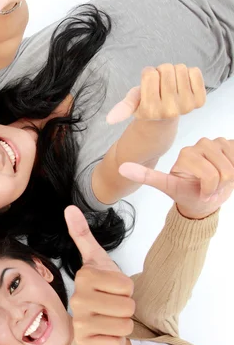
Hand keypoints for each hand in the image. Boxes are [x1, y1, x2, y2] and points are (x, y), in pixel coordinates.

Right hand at [65, 206, 134, 344]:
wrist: (94, 321)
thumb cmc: (100, 289)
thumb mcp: (97, 260)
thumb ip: (83, 234)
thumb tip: (69, 208)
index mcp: (84, 277)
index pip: (126, 285)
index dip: (126, 289)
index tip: (112, 289)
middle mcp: (77, 300)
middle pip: (127, 306)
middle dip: (126, 307)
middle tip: (112, 305)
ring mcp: (79, 323)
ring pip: (124, 325)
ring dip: (123, 325)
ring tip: (109, 319)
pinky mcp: (85, 344)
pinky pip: (117, 343)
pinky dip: (116, 341)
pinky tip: (104, 335)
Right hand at [106, 64, 205, 124]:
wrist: (163, 121)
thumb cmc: (146, 106)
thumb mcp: (132, 105)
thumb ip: (122, 107)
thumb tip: (110, 119)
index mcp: (150, 110)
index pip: (149, 73)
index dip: (148, 74)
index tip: (148, 85)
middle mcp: (169, 110)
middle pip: (166, 68)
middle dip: (161, 72)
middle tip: (160, 85)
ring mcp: (186, 106)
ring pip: (180, 68)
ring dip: (174, 72)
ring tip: (170, 85)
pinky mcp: (199, 101)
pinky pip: (195, 72)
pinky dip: (188, 74)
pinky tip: (182, 85)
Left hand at [119, 137, 233, 218]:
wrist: (206, 199)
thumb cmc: (187, 193)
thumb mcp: (166, 186)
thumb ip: (146, 176)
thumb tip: (121, 168)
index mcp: (186, 153)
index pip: (208, 175)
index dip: (208, 189)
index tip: (200, 193)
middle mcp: (201, 145)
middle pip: (222, 171)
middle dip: (219, 185)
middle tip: (210, 190)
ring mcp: (218, 144)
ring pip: (233, 165)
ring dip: (230, 179)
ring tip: (219, 183)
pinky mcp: (231, 146)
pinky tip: (230, 172)